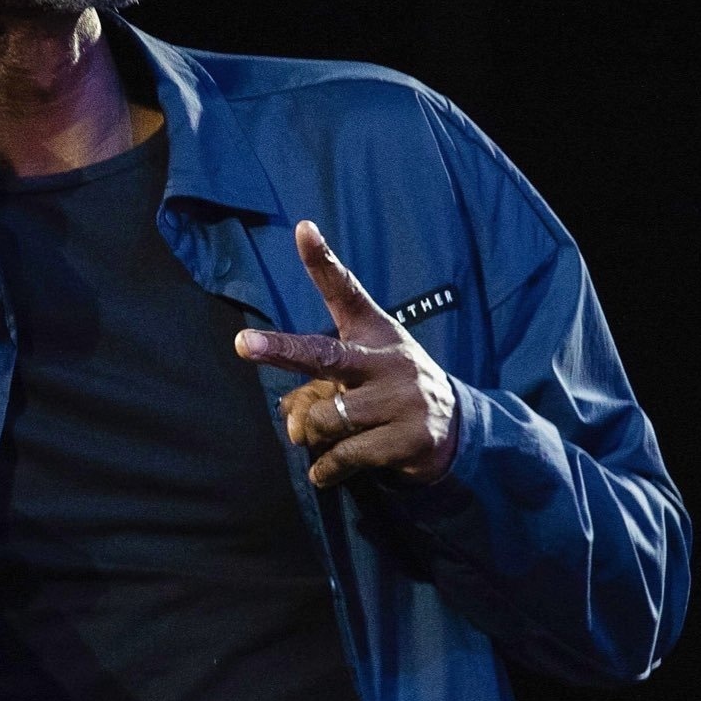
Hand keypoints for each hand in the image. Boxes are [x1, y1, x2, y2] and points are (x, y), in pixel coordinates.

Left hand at [235, 220, 459, 489]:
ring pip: (325, 417)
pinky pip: (344, 455)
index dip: (323, 261)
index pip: (346, 291)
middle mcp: (388, 361)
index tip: (303, 229)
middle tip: (244, 344)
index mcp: (374, 333)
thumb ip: (318, 384)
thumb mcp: (364, 365)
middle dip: (280, 348)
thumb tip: (292, 423)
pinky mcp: (409, 439)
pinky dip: (326, 468)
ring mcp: (402, 400)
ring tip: (321, 437)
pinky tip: (324, 471)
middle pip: (324, 355)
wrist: (457, 429)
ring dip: (311, 433)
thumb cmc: (390, 388)